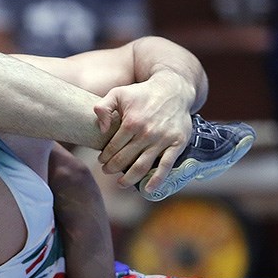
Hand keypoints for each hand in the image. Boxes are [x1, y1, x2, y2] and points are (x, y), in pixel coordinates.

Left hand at [93, 73, 193, 192]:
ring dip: (129, 179)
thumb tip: (101, 129)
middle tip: (107, 171)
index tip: (101, 160)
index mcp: (131, 122)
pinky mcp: (177, 144)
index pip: (113, 147)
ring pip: (142, 166)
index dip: (105, 156)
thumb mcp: (118, 93)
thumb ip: (103, 107)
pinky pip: (166, 166)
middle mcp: (147, 133)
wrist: (174, 88)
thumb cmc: (142, 92)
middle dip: (112, 168)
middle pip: (125, 159)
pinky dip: (157, 180)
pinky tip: (147, 189)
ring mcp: (163, 140)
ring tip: (120, 184)